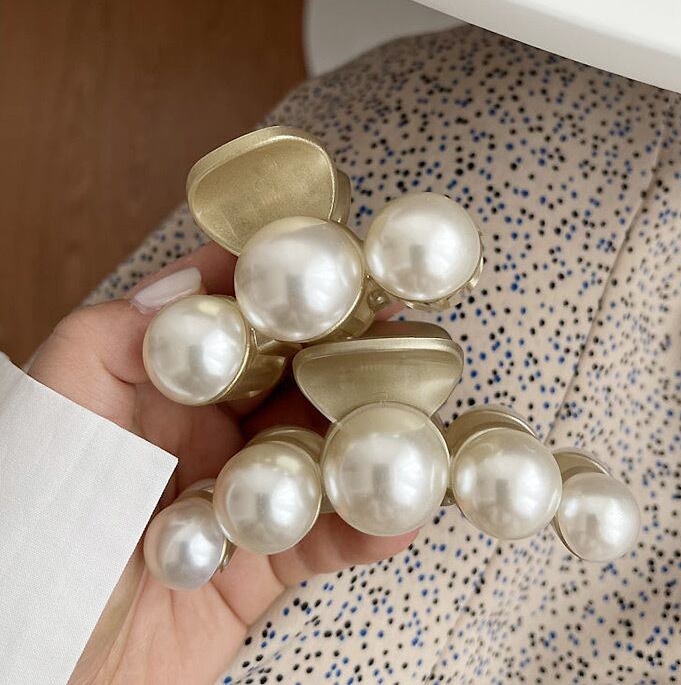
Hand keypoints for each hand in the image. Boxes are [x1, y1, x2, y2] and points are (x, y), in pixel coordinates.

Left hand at [29, 243, 415, 684]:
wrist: (35, 670)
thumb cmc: (28, 534)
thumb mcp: (53, 417)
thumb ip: (110, 341)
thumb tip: (192, 281)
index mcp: (157, 390)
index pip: (233, 324)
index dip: (284, 292)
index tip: (333, 260)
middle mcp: (204, 436)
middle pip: (290, 384)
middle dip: (345, 355)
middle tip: (401, 331)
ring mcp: (238, 497)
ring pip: (318, 456)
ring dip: (369, 437)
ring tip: (419, 413)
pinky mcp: (259, 567)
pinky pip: (322, 540)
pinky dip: (363, 528)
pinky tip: (402, 512)